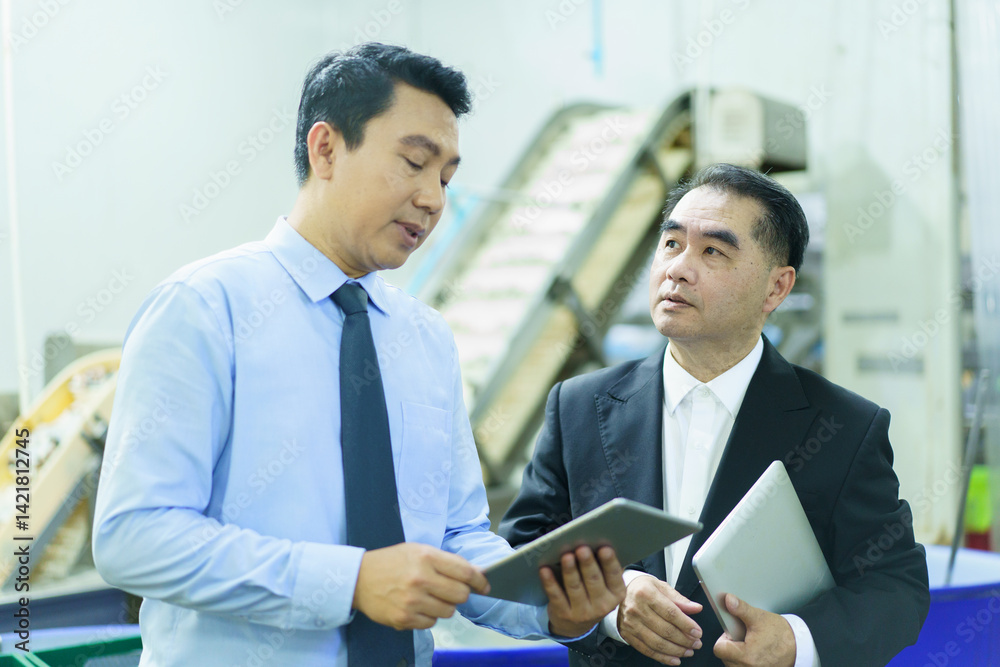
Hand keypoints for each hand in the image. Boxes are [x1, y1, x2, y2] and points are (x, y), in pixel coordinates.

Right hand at [352, 543, 489, 629]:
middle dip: (460, 594)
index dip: (479, 580)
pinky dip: (429, 616)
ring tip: (430, 597)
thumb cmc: (391, 562)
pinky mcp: (404, 619)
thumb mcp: (418, 550)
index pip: (465, 572)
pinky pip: (431, 623)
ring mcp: (412, 601)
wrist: (358, 578)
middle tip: (451, 590)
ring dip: (444, 606)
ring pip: (448, 612)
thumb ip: (446, 561)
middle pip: (461, 595)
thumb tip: (475, 573)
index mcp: (426, 558)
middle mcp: (420, 579)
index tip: (484, 585)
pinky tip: (417, 606)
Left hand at [542, 545, 625, 637]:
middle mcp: (602, 605)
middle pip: (593, 580)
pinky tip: (545, 570)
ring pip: (575, 587)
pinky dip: (549, 582)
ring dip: (570, 570)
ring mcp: (583, 613)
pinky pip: (556, 596)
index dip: (609, 562)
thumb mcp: (604, 585)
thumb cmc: (591, 593)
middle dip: (587, 563)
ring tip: (566, 556)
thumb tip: (595, 541)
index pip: (614, 576)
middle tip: (582, 548)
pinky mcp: (564, 614)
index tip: (604, 548)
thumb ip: (603, 567)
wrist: (576, 624)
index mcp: (616, 593)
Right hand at [616, 575, 703, 664]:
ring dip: (676, 650)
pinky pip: (647, 650)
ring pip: (657, 643)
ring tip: (688, 651)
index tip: (697, 632)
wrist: (618, 591)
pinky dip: (662, 657)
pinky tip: (674, 659)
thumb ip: (679, 599)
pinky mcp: (627, 634)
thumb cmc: (642, 588)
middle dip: (685, 640)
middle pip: (665, 630)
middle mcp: (636, 609)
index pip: (670, 613)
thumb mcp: (661, 586)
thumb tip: (696, 608)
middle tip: (696, 643)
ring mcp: (631, 623)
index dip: (686, 625)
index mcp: (646, 593)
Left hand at [714, 594, 795, 666]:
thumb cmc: (780, 634)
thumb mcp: (759, 618)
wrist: (797, 648)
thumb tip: (728, 600)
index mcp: (746, 655)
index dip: (724, 638)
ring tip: (750, 645)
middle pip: (724, 657)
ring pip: (732, 663)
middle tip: (744, 638)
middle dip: (731, 646)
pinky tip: (753, 652)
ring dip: (737, 654)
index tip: (733, 633)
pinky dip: (744, 660)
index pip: (719, 649)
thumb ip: (741, 609)